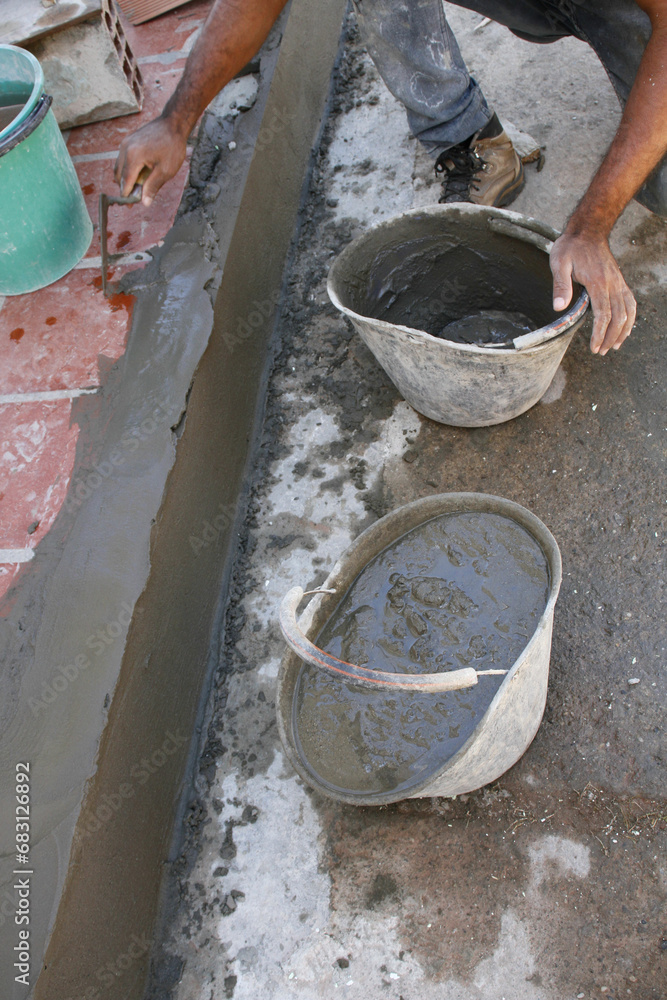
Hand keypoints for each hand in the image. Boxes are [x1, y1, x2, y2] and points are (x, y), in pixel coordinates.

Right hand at [114, 117, 187, 206]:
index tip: (129, 206)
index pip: (125, 181)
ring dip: (125, 178)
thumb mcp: (165, 171)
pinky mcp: (128, 141)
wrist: (173, 123)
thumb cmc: (172, 146)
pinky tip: (138, 175)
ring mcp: (125, 143)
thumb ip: (153, 187)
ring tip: (137, 188)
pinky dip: (127, 169)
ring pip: (119, 167)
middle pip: (118, 175)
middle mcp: (125, 148)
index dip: (127, 195)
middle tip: (135, 198)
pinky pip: (122, 159)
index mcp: (133, 156)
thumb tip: (145, 203)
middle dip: (125, 188)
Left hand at [550, 231, 635, 354]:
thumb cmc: (570, 247)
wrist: (587, 230)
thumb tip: (558, 308)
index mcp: (598, 282)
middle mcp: (612, 284)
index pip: (603, 314)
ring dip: (623, 330)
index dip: (600, 334)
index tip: (595, 347)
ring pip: (628, 311)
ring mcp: (618, 282)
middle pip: (618, 316)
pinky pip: (630, 302)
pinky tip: (625, 328)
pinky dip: (630, 318)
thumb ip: (560, 286)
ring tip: (615, 346)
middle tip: (601, 351)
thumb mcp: (559, 263)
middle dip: (611, 337)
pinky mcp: (619, 281)